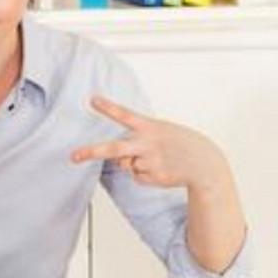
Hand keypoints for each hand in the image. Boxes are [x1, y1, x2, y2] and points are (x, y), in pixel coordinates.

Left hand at [70, 96, 229, 190]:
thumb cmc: (180, 144)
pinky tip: (160, 169)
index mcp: (150, 127)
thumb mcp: (161, 132)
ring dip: (133, 163)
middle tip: (73, 156)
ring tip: (156, 159)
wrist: (203, 163)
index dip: (108, 107)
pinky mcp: (152, 177)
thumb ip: (138, 141)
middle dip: (92, 152)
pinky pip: (136, 176)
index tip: (92, 100)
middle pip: (114, 149)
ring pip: (125, 165)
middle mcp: (147, 144)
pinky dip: (144, 174)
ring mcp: (149, 162)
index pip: (125, 115)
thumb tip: (121, 161)